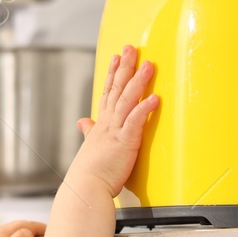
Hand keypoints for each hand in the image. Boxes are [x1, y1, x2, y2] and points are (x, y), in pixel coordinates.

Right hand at [70, 45, 159, 197]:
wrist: (86, 188)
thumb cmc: (90, 172)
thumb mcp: (90, 147)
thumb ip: (89, 132)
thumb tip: (82, 122)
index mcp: (101, 125)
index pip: (107, 93)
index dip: (113, 74)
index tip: (117, 57)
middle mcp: (108, 124)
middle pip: (117, 89)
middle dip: (125, 68)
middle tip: (131, 48)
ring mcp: (116, 131)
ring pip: (127, 100)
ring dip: (138, 82)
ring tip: (148, 65)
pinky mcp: (125, 142)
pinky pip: (136, 121)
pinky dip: (145, 108)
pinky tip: (155, 97)